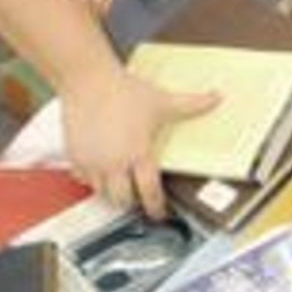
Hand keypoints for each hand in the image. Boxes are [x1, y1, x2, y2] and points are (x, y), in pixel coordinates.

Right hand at [61, 69, 219, 217]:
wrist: (88, 79)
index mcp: (138, 154)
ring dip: (111, 192)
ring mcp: (92, 162)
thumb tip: (216, 98)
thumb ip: (191, 104)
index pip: (149, 193)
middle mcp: (114, 163)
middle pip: (123, 201)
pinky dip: (91, 179)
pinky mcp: (74, 156)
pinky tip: (99, 170)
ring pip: (101, 193)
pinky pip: (82, 179)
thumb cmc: (123, 90)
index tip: (159, 212)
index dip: (156, 208)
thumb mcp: (161, 100)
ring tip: (119, 184)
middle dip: (132, 203)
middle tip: (137, 197)